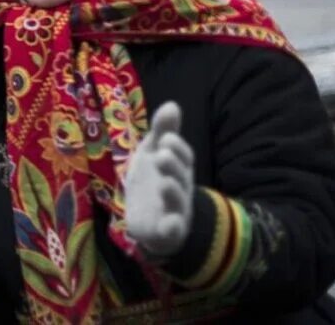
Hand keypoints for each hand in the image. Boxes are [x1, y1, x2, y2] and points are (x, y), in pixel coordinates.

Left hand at [125, 101, 194, 257]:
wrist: (151, 219)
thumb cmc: (154, 180)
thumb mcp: (153, 152)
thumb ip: (163, 131)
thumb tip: (172, 104)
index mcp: (178, 169)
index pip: (183, 157)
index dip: (176, 148)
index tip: (165, 139)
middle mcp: (180, 188)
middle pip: (181, 177)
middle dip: (173, 166)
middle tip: (161, 155)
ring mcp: (175, 210)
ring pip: (178, 202)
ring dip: (173, 192)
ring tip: (164, 183)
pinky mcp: (166, 230)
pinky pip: (173, 230)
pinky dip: (173, 227)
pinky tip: (170, 223)